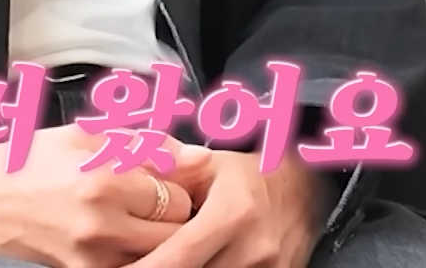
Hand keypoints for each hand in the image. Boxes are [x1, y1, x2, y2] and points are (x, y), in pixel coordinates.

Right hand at [0, 124, 195, 267]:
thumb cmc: (24, 158)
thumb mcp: (83, 136)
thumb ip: (144, 145)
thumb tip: (199, 158)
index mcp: (104, 173)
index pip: (177, 193)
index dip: (176, 187)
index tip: (163, 182)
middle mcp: (101, 218)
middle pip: (176, 228)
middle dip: (174, 216)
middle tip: (155, 204)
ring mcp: (89, 252)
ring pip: (159, 254)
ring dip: (157, 238)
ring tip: (138, 220)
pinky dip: (131, 255)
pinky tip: (116, 237)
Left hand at [131, 148, 327, 267]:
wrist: (304, 188)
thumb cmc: (245, 176)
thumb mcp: (208, 168)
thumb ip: (167, 175)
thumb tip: (121, 179)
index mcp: (233, 213)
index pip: (179, 256)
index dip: (144, 267)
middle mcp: (253, 248)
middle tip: (127, 266)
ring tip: (157, 261)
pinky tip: (190, 264)